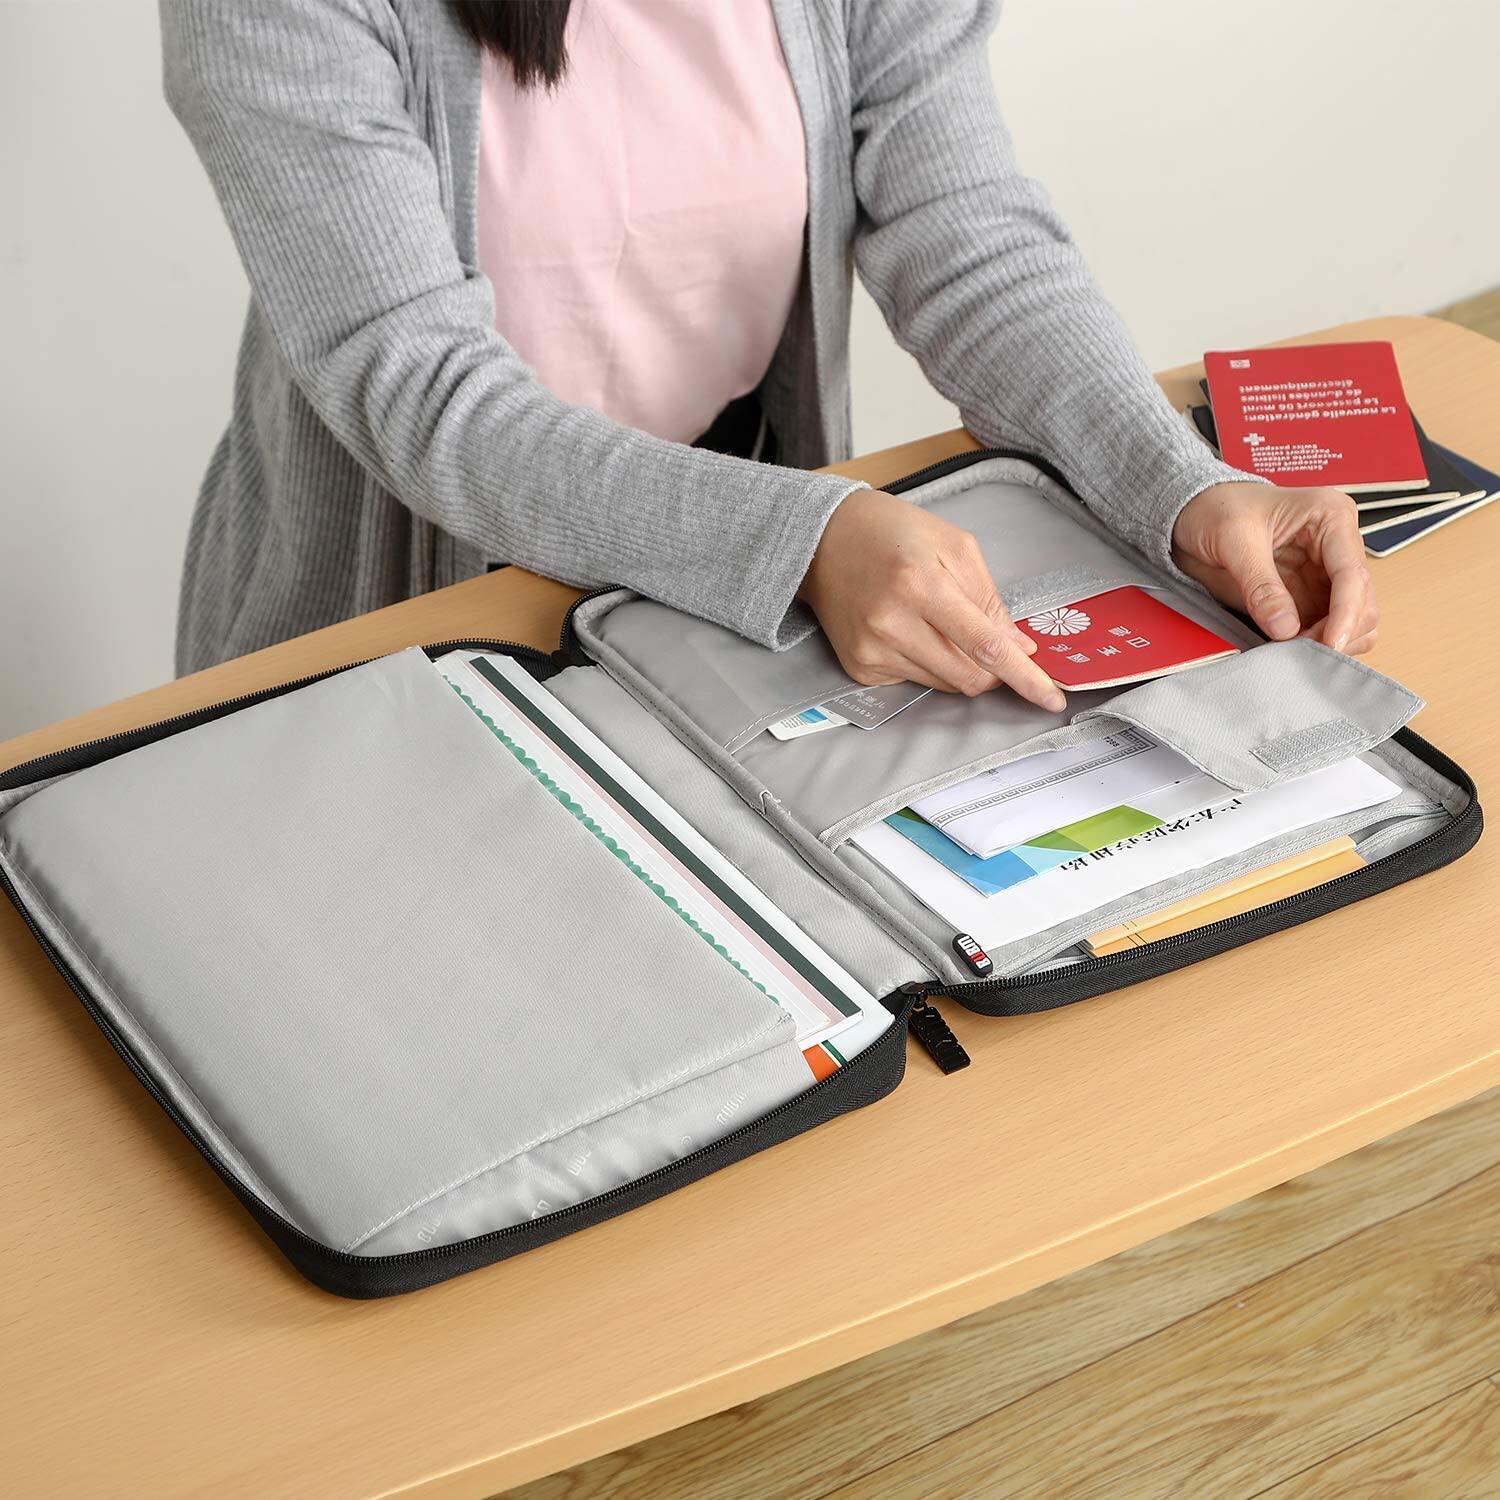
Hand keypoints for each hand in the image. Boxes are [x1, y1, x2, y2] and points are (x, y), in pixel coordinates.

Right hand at [799, 489, 1066, 710]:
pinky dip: (930, 665)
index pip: (986, 646)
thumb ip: (990, 600)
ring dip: (963, 666)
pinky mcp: (860, 668)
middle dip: (996, 671)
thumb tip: (1020, 648)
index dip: (1025, 677)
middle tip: (997, 646)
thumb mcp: (955, 547)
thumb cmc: (894, 534)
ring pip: (946, 685)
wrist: (824, 540)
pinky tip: (912, 632)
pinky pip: (916, 683)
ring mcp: (873, 650)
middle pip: (970, 677)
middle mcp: (892, 624)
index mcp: (922, 586)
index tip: (1052, 698)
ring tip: (944, 627)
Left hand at [1172, 482, 1376, 653]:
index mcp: (1331, 517)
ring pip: (1353, 620)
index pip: (1353, 574)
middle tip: (1297, 651)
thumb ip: (1260, 585)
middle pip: (1363, 602)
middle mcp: (1338, 547)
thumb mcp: (1233, 540)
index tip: (1330, 644)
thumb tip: (1285, 629)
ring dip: (1328, 641)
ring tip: (1290, 650)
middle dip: (1337, 632)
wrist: (1196, 512)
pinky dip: (1314, 643)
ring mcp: (1326, 575)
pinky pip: (1326, 628)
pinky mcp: (1310, 596)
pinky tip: (1288, 648)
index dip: (1346, 614)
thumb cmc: (1218, 509)